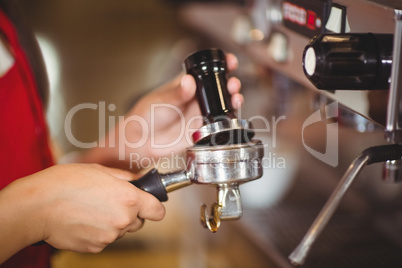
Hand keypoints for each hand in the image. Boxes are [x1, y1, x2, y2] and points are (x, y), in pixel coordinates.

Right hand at [1, 164, 164, 254]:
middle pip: (138, 221)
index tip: (149, 205)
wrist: (37, 206)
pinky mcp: (95, 247)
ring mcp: (110, 236)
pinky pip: (104, 240)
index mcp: (129, 198)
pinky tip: (83, 220)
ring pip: (120, 230)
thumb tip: (136, 181)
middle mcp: (123, 219)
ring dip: (113, 222)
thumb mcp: (100, 171)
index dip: (154, 207)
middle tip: (110, 202)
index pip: (158, 211)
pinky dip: (98, 232)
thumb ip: (124, 178)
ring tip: (92, 209)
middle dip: (130, 213)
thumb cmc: (65, 183)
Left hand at [81, 53, 241, 169]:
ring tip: (235, 97)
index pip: (207, 71)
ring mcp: (200, 114)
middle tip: (232, 84)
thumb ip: (176, 93)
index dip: (221, 65)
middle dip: (231, 83)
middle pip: (220, 88)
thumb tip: (188, 82)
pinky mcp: (202, 130)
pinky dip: (228, 121)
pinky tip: (230, 116)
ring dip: (233, 100)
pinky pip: (219, 125)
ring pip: (223, 105)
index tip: (230, 61)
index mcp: (186, 85)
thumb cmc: (146, 115)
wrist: (140, 141)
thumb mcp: (161, 100)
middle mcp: (196, 98)